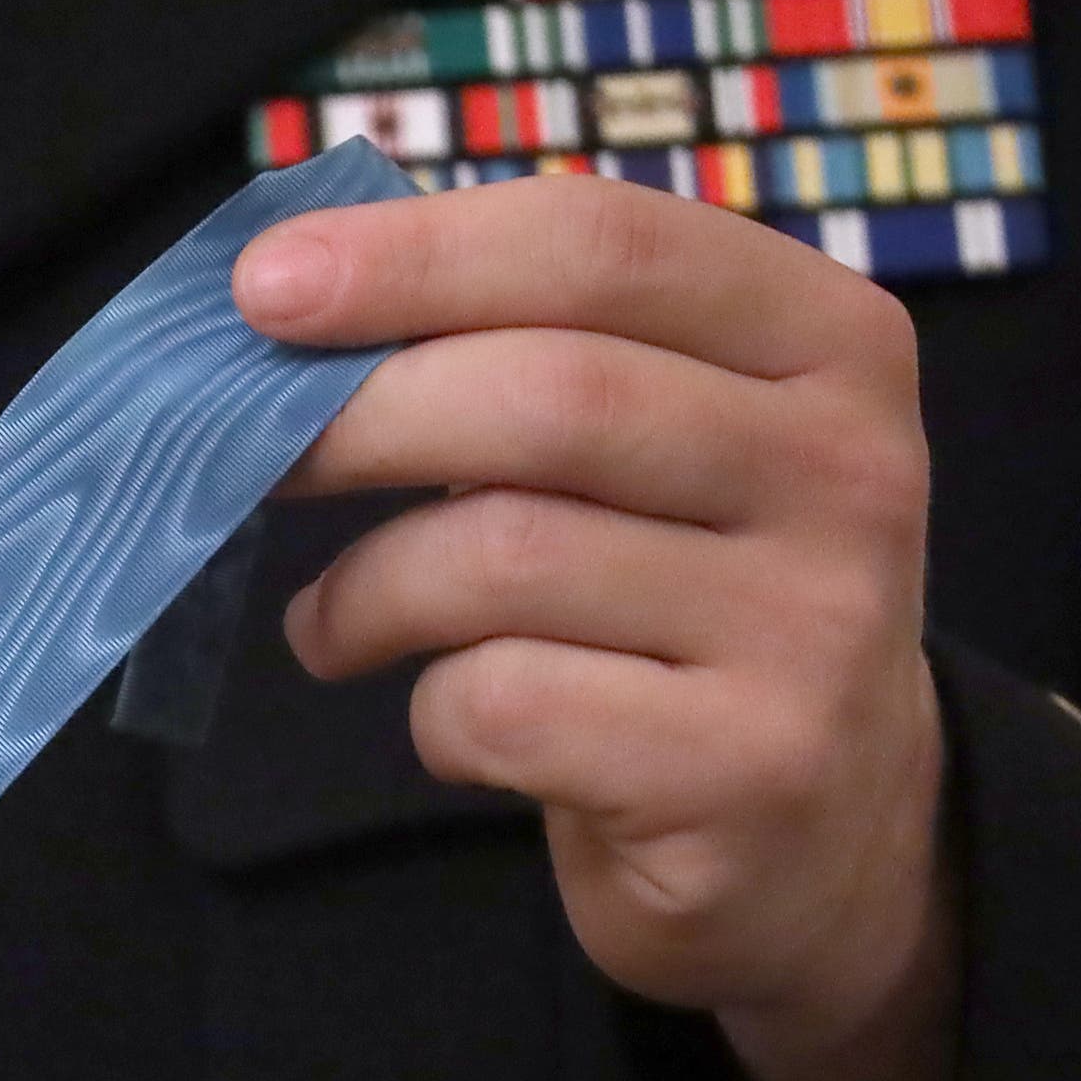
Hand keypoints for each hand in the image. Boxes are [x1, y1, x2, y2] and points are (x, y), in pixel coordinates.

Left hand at [233, 176, 957, 1080]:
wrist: (828, 848)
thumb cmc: (673, 605)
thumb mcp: (624, 450)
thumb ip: (492, 348)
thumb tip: (256, 280)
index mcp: (815, 338)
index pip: (601, 233)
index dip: (409, 248)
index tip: (252, 285)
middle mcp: (844, 467)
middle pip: (529, 391)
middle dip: (340, 421)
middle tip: (236, 460)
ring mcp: (813, 629)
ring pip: (493, 548)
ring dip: (361, 585)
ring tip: (335, 621)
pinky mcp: (745, 778)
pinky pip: (500, 702)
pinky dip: (423, 706)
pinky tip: (428, 717)